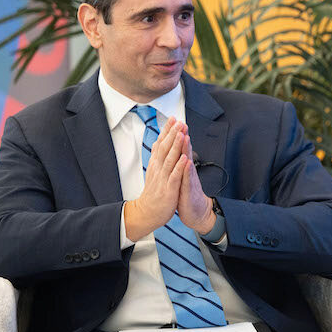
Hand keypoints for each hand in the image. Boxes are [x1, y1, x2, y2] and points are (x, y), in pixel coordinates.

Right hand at [124, 117, 185, 241]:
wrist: (147, 212)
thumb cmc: (153, 192)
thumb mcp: (153, 171)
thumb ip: (156, 157)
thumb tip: (156, 142)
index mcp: (155, 164)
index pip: (161, 143)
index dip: (167, 131)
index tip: (173, 118)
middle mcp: (158, 169)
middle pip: (165, 148)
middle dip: (172, 134)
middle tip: (178, 121)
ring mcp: (163, 179)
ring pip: (169, 159)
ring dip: (176, 146)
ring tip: (181, 134)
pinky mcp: (169, 189)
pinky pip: (174, 177)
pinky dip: (179, 167)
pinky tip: (184, 158)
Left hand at [177, 129, 215, 234]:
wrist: (196, 212)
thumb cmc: (187, 195)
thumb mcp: (180, 176)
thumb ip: (178, 163)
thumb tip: (174, 150)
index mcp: (182, 168)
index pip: (179, 149)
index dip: (176, 136)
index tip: (174, 123)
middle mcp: (187, 171)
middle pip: (185, 151)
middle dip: (183, 137)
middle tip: (182, 123)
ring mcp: (189, 179)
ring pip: (187, 162)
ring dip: (187, 149)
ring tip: (185, 137)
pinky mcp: (189, 190)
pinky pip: (188, 179)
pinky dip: (187, 170)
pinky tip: (187, 162)